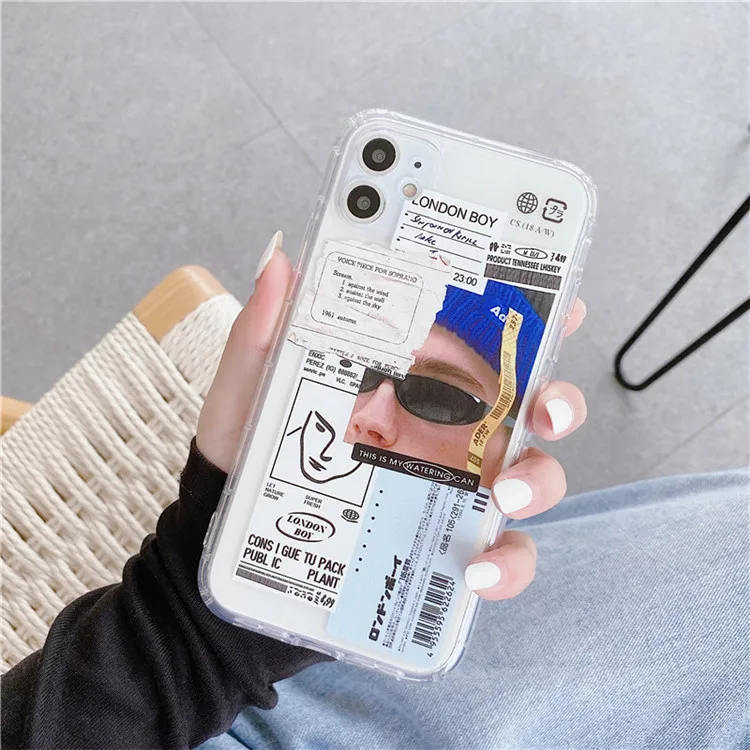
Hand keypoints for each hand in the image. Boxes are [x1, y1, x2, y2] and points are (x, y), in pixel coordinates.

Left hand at [197, 235, 586, 602]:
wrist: (231, 537)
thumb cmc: (247, 454)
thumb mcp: (251, 389)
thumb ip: (263, 333)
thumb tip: (282, 264)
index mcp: (412, 380)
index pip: (483, 341)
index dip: (534, 320)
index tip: (561, 306)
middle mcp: (446, 429)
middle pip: (530, 408)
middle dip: (557, 402)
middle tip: (543, 409)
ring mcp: (451, 487)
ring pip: (531, 478)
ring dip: (540, 482)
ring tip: (503, 494)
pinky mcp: (443, 543)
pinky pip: (499, 555)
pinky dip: (505, 564)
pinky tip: (474, 566)